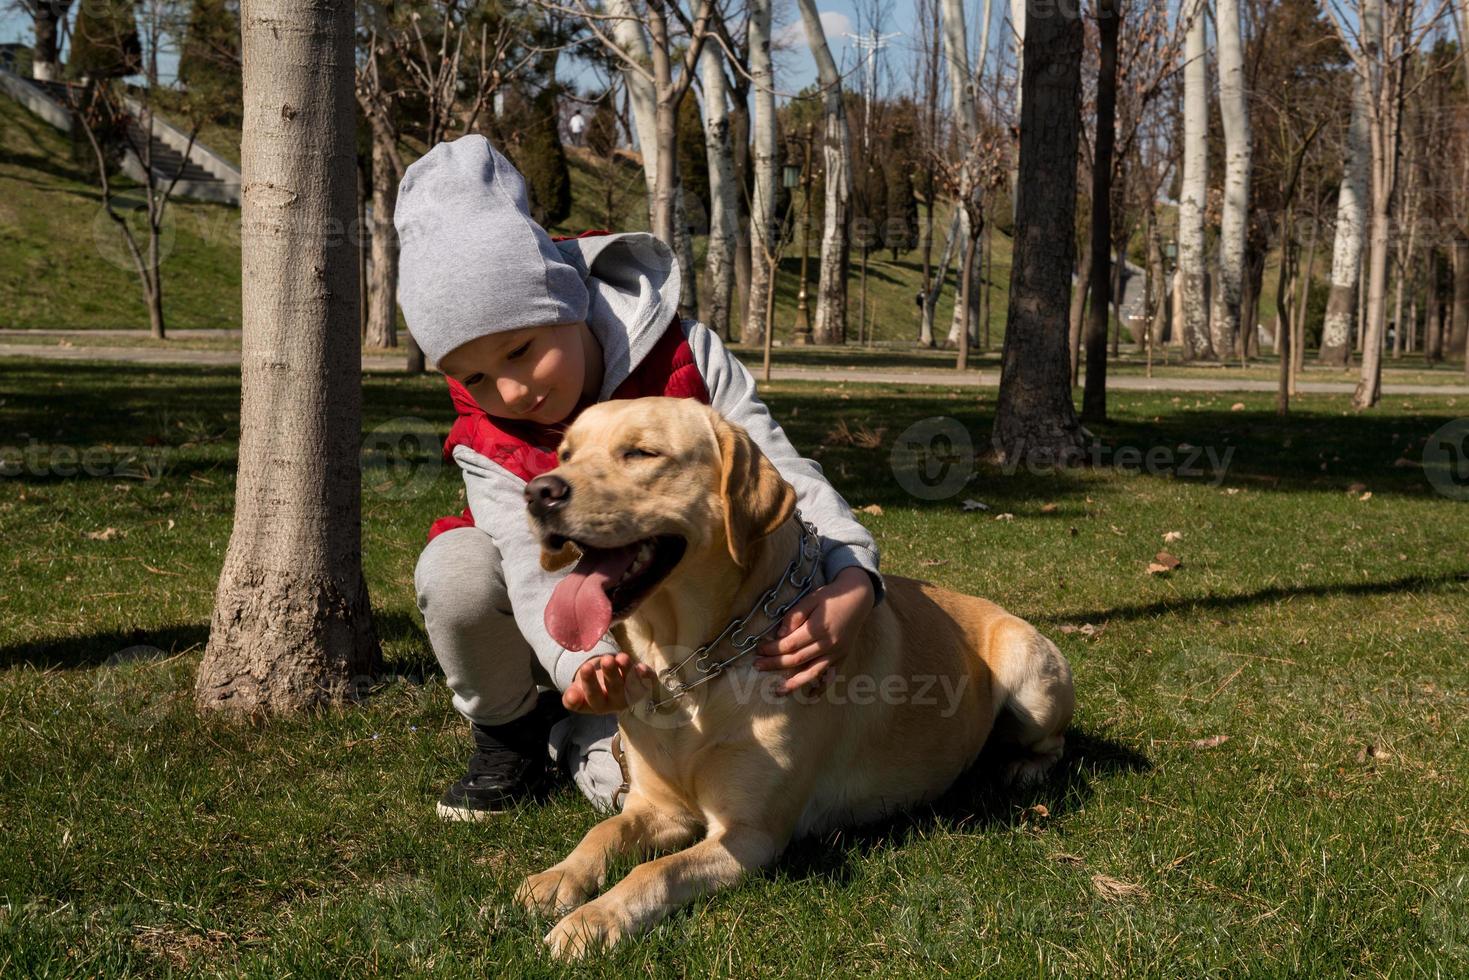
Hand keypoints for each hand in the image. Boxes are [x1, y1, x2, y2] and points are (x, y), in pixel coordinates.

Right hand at [563, 652, 654, 713]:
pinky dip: (646, 675)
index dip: (589, 686)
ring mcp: (630, 695)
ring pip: (630, 684)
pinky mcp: (642, 686)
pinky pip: (647, 681)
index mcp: (596, 705)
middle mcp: (615, 702)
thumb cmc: (591, 686)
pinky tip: (642, 668)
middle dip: (611, 675)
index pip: (591, 698)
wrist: (609, 686)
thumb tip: (571, 697)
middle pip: (614, 690)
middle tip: (607, 660)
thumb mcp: (578, 690)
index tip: (585, 669)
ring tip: (622, 657)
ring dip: (628, 671)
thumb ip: (573, 695)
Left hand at [753, 566, 874, 693]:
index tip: (759, 650)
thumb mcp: (811, 599)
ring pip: (812, 672)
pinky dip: (821, 687)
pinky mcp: (843, 657)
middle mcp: (829, 644)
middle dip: (775, 664)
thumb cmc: (831, 597)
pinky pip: (831, 676)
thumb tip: (779, 635)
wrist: (858, 597)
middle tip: (758, 666)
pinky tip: (810, 696)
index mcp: (819, 629)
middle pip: (797, 659)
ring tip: (777, 691)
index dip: (773, 649)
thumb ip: (794, 616)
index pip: (790, 644)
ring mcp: (837, 653)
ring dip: (794, 683)